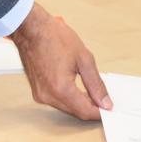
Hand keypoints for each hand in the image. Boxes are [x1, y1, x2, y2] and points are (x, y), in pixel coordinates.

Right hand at [10, 4, 110, 120]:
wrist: (31, 28)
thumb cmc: (54, 37)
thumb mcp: (83, 58)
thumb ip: (96, 84)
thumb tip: (105, 102)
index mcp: (61, 88)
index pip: (85, 111)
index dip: (100, 112)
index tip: (109, 109)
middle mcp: (48, 96)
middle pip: (75, 112)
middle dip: (90, 107)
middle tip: (103, 99)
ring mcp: (40, 95)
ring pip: (66, 108)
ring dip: (79, 103)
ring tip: (91, 92)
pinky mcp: (37, 91)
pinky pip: (57, 102)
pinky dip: (68, 98)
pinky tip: (76, 89)